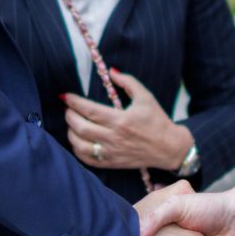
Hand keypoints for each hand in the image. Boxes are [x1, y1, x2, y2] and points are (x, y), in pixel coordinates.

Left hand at [65, 71, 193, 171]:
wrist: (169, 147)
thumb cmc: (157, 121)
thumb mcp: (146, 97)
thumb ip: (128, 82)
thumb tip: (111, 71)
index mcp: (121, 120)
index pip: (89, 110)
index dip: (74, 102)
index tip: (65, 96)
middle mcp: (114, 138)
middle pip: (80, 127)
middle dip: (69, 116)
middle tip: (67, 108)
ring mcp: (112, 153)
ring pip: (80, 145)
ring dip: (70, 133)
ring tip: (71, 123)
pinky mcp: (112, 163)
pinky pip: (88, 159)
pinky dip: (77, 150)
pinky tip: (77, 140)